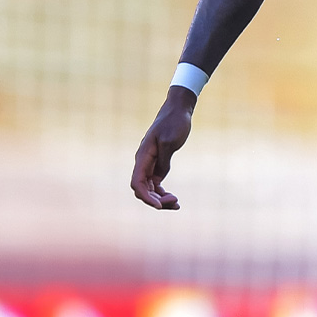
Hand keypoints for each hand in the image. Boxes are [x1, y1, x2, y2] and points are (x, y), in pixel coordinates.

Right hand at [131, 88, 195, 209]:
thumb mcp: (170, 141)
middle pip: (143, 189)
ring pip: (149, 189)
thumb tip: (158, 180)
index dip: (146, 197)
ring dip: (160, 199)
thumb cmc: (174, 122)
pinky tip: (173, 198)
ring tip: (177, 204)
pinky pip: (155, 184)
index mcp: (143, 156)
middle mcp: (143, 162)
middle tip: (176, 202)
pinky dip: (162, 193)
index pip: (137, 183)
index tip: (160, 206)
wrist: (178, 110)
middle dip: (156, 200)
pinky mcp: (157, 164)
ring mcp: (149, 164)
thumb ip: (163, 161)